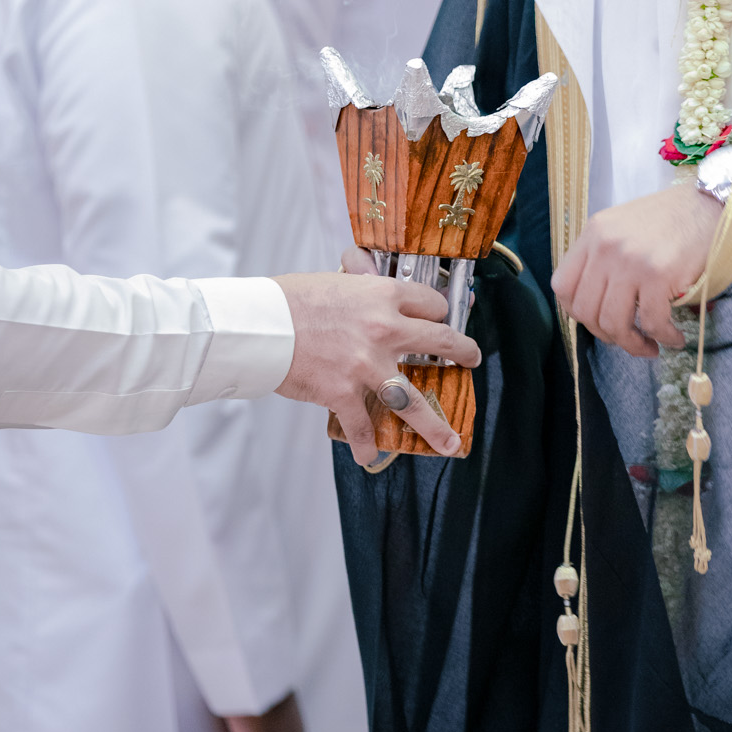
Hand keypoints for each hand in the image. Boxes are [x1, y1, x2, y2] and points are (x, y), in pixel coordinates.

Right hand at [272, 269, 479, 468]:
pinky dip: (365, 446)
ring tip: (449, 441)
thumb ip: (361, 285)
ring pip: (412, 401)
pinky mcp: (344, 393)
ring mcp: (366, 365)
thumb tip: (369, 275)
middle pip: (441, 343)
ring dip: (434, 425)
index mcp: (383, 296)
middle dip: (463, 353)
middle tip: (471, 360)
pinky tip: (369, 457)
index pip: (430, 305)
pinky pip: (362, 426)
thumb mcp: (336, 281)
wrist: (261, 325)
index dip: (437, 313)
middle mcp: (384, 330)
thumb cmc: (290, 299)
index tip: (438, 320)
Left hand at [552, 176, 720, 357]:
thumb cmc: (672, 218)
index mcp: (594, 233)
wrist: (710, 202)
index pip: (562, 286)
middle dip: (606, 335)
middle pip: (585, 311)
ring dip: (632, 344)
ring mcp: (630, 261)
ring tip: (650, 346)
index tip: (597, 322)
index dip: (577, 313)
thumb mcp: (624, 227)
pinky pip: (651, 322)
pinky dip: (663, 337)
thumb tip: (599, 304)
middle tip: (628, 339)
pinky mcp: (658, 274)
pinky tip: (674, 337)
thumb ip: (605, 256)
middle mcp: (605, 246)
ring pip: (613, 322)